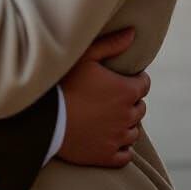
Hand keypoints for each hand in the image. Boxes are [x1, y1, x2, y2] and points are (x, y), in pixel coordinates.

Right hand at [57, 28, 149, 168]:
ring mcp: (118, 138)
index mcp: (125, 91)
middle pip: (140, 107)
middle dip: (131, 100)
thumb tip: (133, 33)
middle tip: (114, 96)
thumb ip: (112, 44)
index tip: (124, 77)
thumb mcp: (86, 56)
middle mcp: (127, 116)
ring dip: (127, 123)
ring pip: (134, 131)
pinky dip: (122, 147)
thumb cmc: (64, 82)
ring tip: (111, 116)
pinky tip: (110, 138)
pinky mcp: (107, 156)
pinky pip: (126, 154)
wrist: (46, 119)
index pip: (144, 84)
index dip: (136, 79)